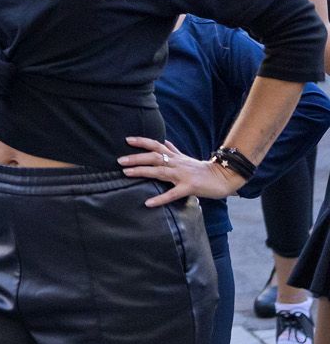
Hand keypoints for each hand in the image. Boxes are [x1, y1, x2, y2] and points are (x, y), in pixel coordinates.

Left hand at [120, 136, 242, 206]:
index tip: (127, 139)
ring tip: (126, 173)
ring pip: (160, 171)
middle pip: (154, 157)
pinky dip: (160, 198)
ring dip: (142, 171)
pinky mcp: (189, 187)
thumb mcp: (186, 158)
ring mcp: (182, 175)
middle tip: (120, 160)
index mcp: (176, 157)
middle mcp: (177, 163)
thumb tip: (163, 141)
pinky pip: (172, 193)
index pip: (156, 145)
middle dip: (136, 157)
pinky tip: (148, 203)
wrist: (223, 177)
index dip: (142, 141)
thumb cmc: (203, 169)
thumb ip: (174, 150)